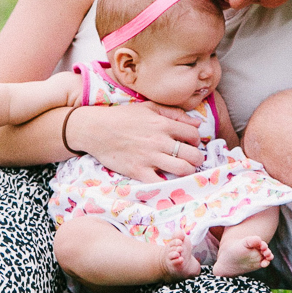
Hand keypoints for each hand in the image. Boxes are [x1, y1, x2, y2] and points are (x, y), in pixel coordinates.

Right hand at [68, 103, 203, 182]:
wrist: (95, 129)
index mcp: (163, 124)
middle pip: (193, 155)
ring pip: (182, 170)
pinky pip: (161, 183)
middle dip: (197, 159)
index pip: (194, 135)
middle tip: (191, 160)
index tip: (191, 144)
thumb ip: (174, 113)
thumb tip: (197, 124)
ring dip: (188, 172)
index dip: (196, 141)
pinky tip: (168, 181)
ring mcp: (149, 158)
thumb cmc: (121, 117)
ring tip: (183, 171)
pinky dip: (168, 185)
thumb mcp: (148, 107)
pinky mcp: (138, 172)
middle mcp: (159, 141)